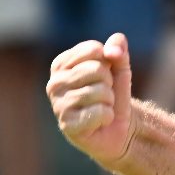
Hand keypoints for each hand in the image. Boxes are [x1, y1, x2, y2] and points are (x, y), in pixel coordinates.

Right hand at [46, 33, 135, 165]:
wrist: (117, 125)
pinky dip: (108, 116)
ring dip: (109, 100)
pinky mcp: (67, 125)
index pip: (93, 49)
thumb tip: (113, 49)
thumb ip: (118, 50)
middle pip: (96, 69)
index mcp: (62, 64)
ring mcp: (58, 105)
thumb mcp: (119, 67)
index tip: (104, 74)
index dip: (108, 62)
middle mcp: (54, 83)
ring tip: (101, 106)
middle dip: (109, 82)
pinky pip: (101, 112)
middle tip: (104, 93)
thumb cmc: (113, 92)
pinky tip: (99, 121)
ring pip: (100, 92)